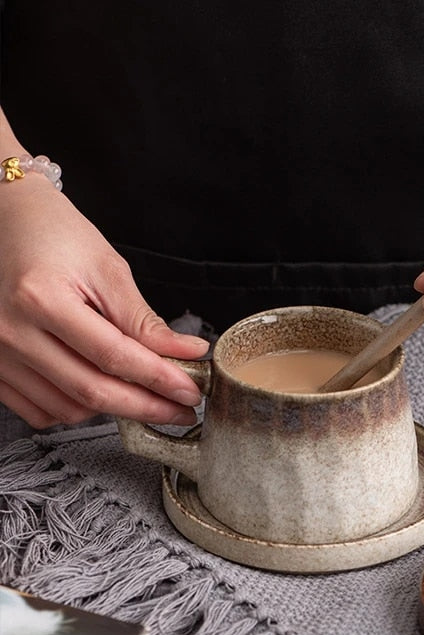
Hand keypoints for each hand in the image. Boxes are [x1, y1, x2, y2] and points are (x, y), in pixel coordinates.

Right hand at [0, 177, 207, 427]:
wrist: (0, 220)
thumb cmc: (51, 234)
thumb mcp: (106, 268)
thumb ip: (144, 320)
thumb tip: (186, 353)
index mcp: (41, 299)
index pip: (114, 357)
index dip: (159, 379)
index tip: (189, 391)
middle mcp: (10, 332)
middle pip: (91, 391)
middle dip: (146, 407)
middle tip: (179, 408)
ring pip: (67, 409)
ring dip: (113, 410)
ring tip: (144, 396)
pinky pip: (38, 410)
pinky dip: (75, 409)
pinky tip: (100, 392)